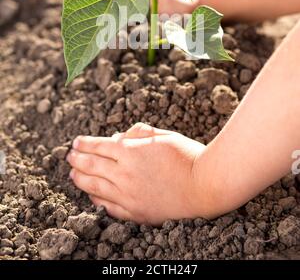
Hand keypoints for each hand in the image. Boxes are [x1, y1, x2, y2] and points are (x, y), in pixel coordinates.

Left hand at [67, 123, 205, 224]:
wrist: (206, 186)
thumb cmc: (188, 156)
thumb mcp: (164, 136)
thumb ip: (139, 134)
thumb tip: (120, 137)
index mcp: (131, 152)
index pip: (98, 146)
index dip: (84, 144)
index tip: (76, 142)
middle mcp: (125, 174)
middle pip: (91, 165)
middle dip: (77, 159)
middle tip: (69, 156)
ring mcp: (129, 196)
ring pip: (95, 187)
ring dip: (80, 178)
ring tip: (73, 174)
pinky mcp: (136, 213)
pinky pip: (108, 207)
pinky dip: (96, 199)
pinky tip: (91, 194)